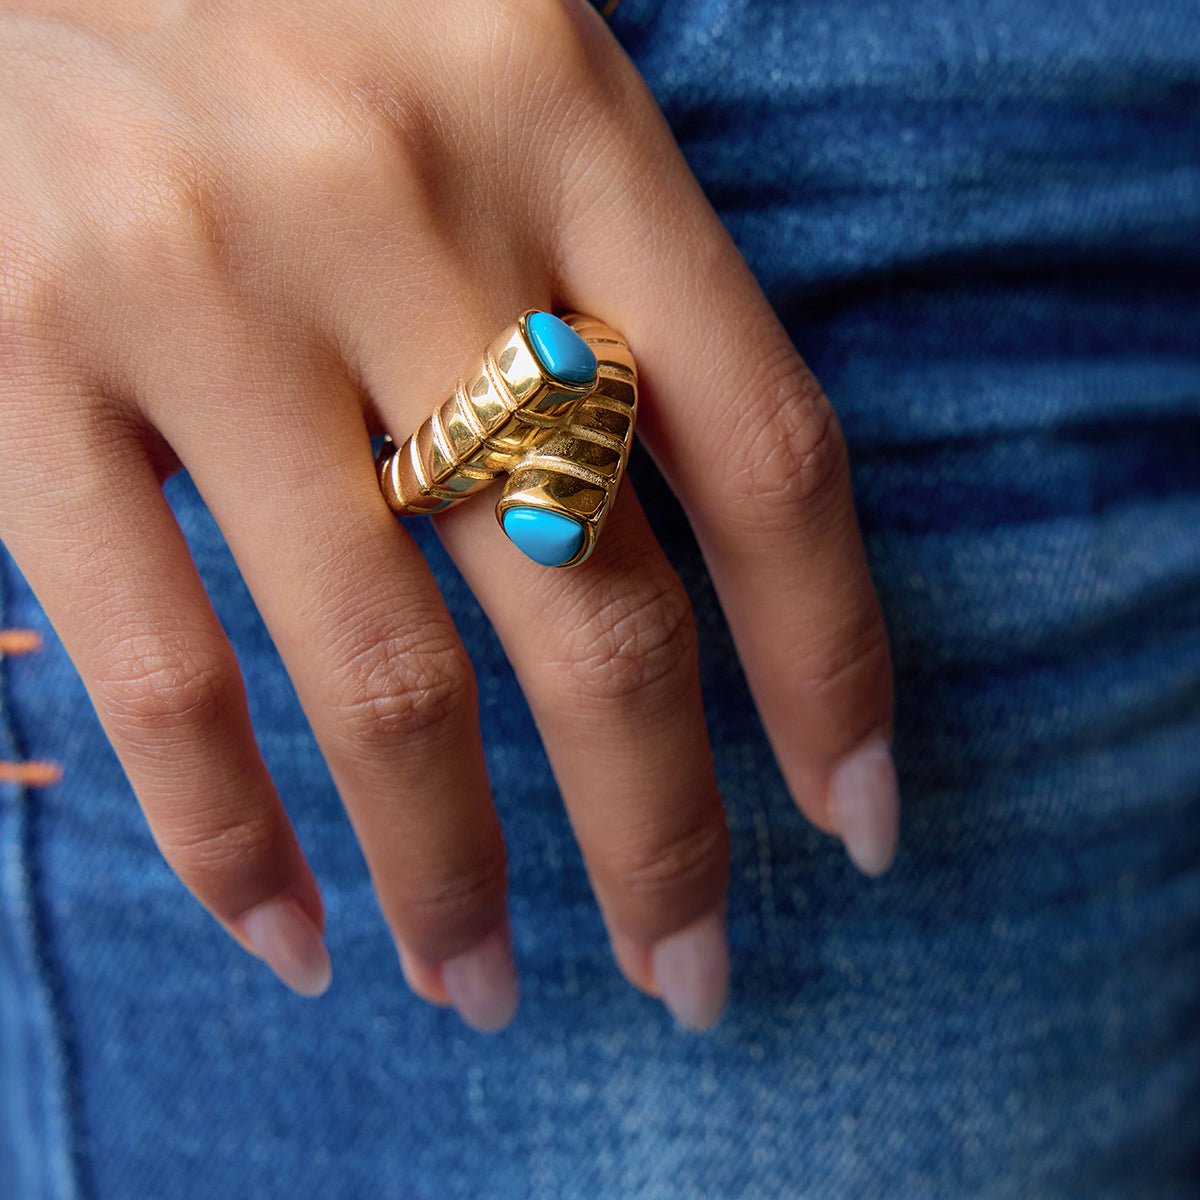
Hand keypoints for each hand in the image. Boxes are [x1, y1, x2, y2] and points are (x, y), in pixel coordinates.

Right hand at [0, 0, 896, 1030]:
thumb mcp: (504, 76)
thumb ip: (603, 277)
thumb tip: (674, 543)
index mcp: (562, 114)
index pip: (765, 458)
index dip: (829, 669)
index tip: (854, 818)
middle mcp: (401, 204)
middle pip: (598, 606)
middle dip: (658, 830)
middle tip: (685, 969)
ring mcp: (202, 286)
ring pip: (388, 675)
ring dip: (455, 873)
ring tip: (483, 982)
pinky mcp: (19, 352)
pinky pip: (161, 664)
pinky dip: (232, 836)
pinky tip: (293, 932)